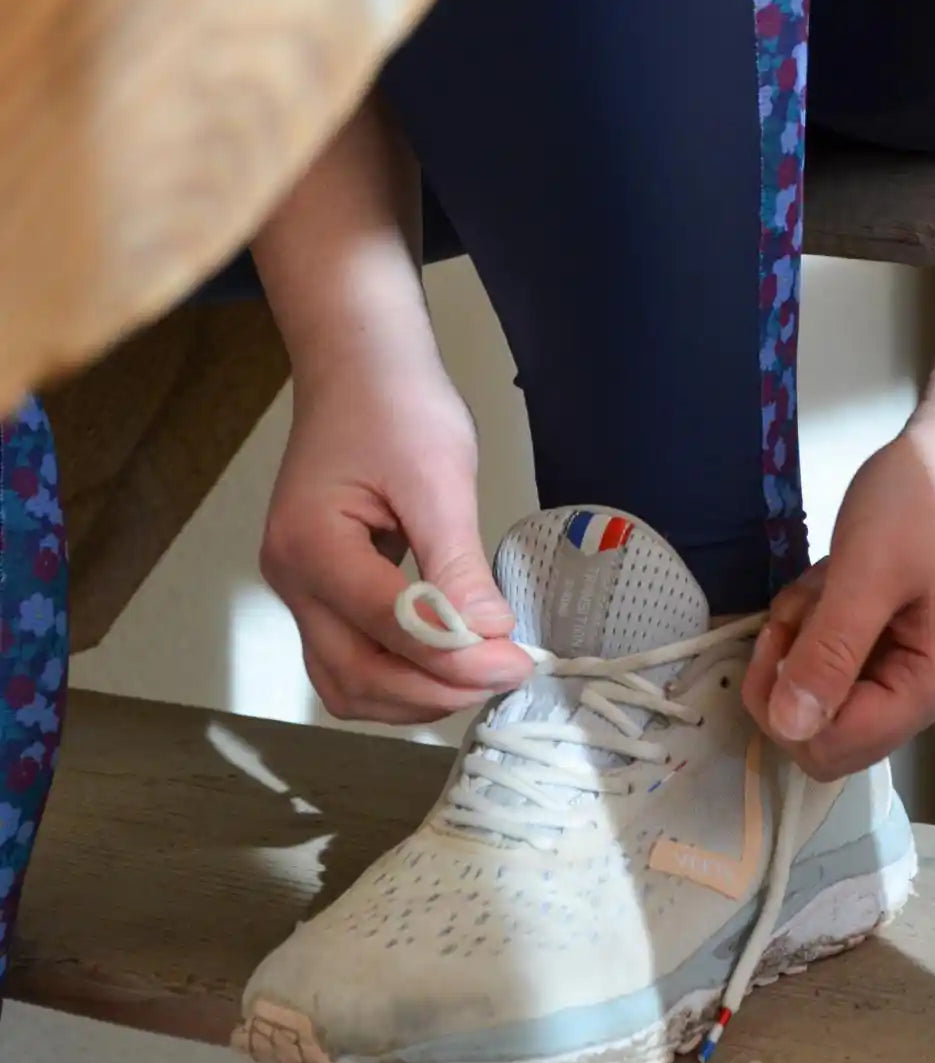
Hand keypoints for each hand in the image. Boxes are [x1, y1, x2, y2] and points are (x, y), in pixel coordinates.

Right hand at [260, 355, 532, 723]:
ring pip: (346, 681)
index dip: (452, 658)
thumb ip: (457, 563)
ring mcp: (300, 589)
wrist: (359, 367)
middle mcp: (292, 579)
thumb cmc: (395, 406)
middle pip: (354, 676)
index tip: (514, 662)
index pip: (383, 627)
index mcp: (311, 545)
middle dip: (434, 690)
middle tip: (505, 675)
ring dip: (414, 695)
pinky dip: (399, 675)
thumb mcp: (438, 477)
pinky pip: (351, 657)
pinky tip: (448, 663)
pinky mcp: (321, 590)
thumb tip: (487, 637)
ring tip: (482, 675)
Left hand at [743, 426, 934, 780]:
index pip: (835, 749)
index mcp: (931, 687)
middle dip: (793, 668)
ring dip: (806, 632)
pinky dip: (822, 614)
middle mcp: (928, 689)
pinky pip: (841, 647)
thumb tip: (788, 729)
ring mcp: (916, 660)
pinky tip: (835, 571)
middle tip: (796, 605)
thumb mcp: (866, 574)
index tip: (771, 642)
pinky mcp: (903, 632)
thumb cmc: (925, 502)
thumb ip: (829, 654)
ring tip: (826, 575)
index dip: (784, 710)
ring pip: (828, 681)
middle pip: (828, 724)